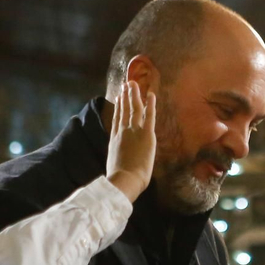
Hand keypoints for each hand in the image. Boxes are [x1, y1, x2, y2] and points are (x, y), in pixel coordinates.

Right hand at [107, 80, 156, 202]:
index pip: (116, 120)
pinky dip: (150, 104)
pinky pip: (149, 116)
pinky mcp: (146, 134)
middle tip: (125, 85)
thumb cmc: (119, 180)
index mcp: (114, 140)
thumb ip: (116, 160)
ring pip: (134, 109)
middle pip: (124, 110)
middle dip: (125, 96)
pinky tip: (150, 94)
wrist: (124, 180)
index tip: (117, 97)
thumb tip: (117, 165)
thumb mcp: (113, 166)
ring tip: (134, 83)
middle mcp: (122, 132)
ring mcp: (133, 131)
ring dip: (134, 95)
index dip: (117, 107)